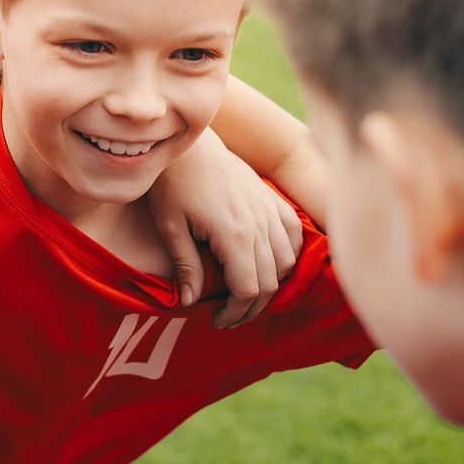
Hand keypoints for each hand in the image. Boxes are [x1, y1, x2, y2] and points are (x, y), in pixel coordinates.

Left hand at [148, 129, 303, 327]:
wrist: (188, 142)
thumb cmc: (172, 182)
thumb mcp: (169, 225)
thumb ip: (185, 265)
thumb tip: (189, 302)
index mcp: (233, 233)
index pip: (248, 289)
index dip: (235, 312)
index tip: (218, 320)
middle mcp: (259, 223)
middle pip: (270, 281)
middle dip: (251, 307)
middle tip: (229, 317)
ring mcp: (269, 209)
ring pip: (287, 262)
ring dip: (271, 285)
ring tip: (246, 295)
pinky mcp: (271, 198)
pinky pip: (294, 234)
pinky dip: (289, 255)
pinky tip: (271, 265)